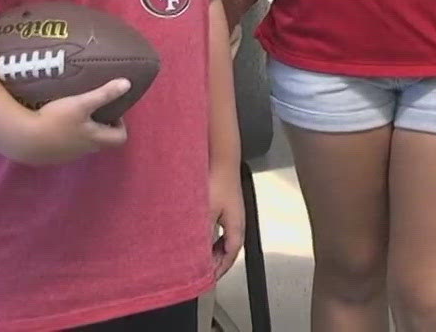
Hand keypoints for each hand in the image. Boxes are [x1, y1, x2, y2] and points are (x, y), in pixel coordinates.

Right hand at [2, 79, 128, 165]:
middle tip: (93, 110)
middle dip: (101, 126)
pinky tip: (55, 124)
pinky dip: (66, 136)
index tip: (112, 111)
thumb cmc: (56, 120)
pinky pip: (65, 147)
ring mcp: (67, 156)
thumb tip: (127, 84)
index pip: (120, 138)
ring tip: (73, 114)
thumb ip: (104, 94)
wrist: (24, 140)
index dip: (121, 125)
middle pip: (102, 141)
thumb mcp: (81, 103)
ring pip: (83, 144)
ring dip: (83, 131)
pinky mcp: (51, 156)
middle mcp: (84, 150)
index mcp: (95, 139)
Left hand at [209, 161, 245, 278]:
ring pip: (223, 236)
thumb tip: (197, 252)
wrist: (220, 156)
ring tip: (198, 254)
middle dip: (216, 260)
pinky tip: (199, 232)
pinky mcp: (224, 202)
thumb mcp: (206, 211)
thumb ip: (203, 233)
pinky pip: (219, 225)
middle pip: (228, 247)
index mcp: (236, 225)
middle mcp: (237, 219)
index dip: (220, 268)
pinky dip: (209, 234)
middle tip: (202, 270)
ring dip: (212, 247)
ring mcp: (231, 210)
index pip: (231, 254)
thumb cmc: (218, 180)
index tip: (209, 278)